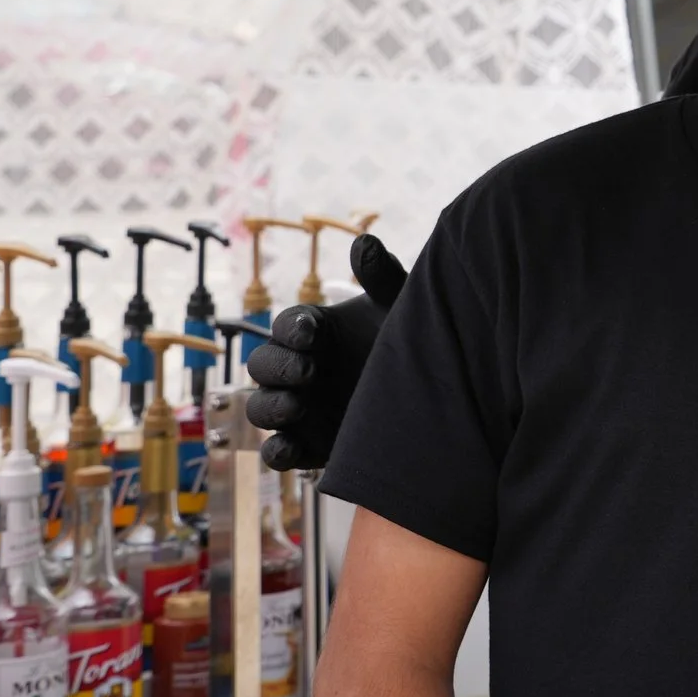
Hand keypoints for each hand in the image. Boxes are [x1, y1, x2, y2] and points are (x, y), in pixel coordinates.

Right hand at [246, 233, 405, 469]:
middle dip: (279, 366)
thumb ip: (382, 278)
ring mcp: (300, 408)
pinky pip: (277, 452)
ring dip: (271, 406)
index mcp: (314, 332)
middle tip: (309, 370)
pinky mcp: (309, 445)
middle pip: (262, 365)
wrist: (436, 398)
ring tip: (298, 406)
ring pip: (260, 408)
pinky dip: (277, 454)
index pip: (287, 325)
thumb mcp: (400, 312)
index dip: (293, 327)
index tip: (312, 331)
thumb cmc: (409, 343)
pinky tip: (290, 450)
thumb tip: (364, 242)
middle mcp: (299, 368)